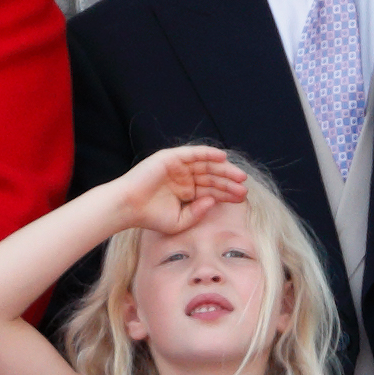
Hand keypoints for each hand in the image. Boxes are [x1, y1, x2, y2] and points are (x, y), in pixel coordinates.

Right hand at [114, 146, 248, 235]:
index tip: (242, 198)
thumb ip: (198, 213)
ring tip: (239, 175)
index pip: (211, 190)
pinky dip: (207, 153)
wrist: (129, 207)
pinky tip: (222, 158)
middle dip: (228, 182)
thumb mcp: (180, 221)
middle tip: (244, 187)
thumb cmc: (151, 217)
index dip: (227, 193)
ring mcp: (178, 167)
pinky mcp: (171, 158)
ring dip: (223, 169)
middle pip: (212, 177)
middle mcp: (184, 178)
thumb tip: (213, 202)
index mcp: (187, 192)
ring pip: (206, 165)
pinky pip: (193, 153)